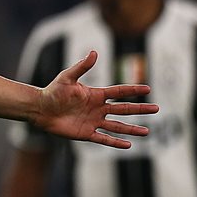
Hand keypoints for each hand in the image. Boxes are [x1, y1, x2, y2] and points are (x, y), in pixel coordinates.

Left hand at [34, 51, 157, 147]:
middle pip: (123, 109)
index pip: (119, 92)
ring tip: (147, 131)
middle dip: (140, 109)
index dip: (133, 90)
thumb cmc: (53, 91)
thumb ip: (82, 66)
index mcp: (96, 95)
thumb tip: (94, 52)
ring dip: (132, 128)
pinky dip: (116, 142)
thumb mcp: (67, 77)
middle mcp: (97, 108)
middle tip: (156, 109)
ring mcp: (93, 121)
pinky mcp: (86, 133)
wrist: (40, 109)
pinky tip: (128, 144)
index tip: (148, 89)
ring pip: (117, 126)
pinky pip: (104, 139)